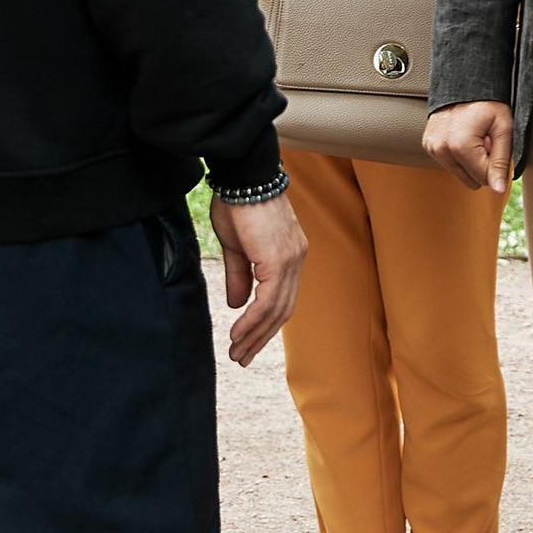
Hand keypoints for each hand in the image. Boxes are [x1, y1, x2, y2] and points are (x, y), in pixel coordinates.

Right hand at [209, 193, 304, 367]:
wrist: (243, 176)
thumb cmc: (237, 202)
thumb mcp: (236, 245)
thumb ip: (240, 275)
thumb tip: (238, 306)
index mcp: (290, 254)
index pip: (283, 298)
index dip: (266, 322)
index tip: (248, 341)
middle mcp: (296, 258)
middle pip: (284, 309)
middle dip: (262, 336)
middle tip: (243, 357)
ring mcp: (291, 259)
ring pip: (277, 309)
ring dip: (255, 334)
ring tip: (237, 352)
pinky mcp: (278, 259)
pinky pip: (268, 300)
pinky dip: (253, 321)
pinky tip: (238, 333)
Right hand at [422, 100, 513, 196]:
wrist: (464, 82)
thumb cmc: (487, 102)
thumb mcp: (503, 128)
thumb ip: (501, 162)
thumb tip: (499, 189)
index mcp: (460, 146)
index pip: (485, 179)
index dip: (495, 163)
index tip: (494, 142)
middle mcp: (441, 149)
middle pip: (471, 181)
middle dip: (482, 164)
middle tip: (485, 140)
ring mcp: (432, 148)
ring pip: (460, 175)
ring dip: (470, 160)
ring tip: (475, 137)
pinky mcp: (428, 146)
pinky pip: (450, 164)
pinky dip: (459, 155)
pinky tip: (464, 137)